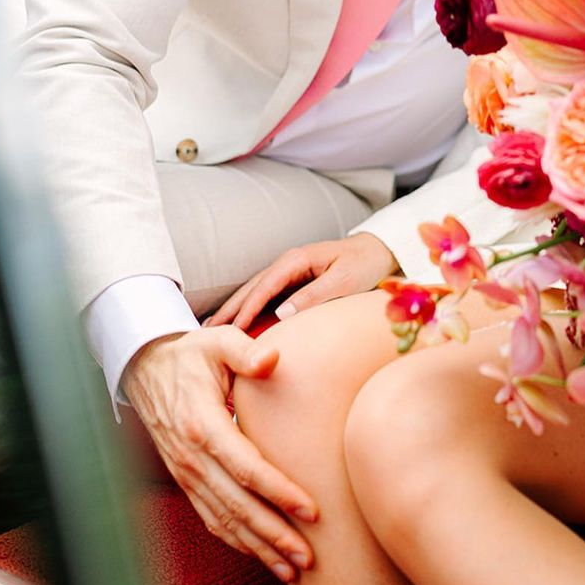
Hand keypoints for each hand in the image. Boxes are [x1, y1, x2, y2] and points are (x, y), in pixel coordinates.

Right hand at [121, 327, 317, 582]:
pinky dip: (237, 541)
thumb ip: (245, 351)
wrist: (146, 369)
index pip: (245, 467)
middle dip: (274, 534)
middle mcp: (191, 457)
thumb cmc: (191, 354)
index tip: (312, 510)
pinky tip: (262, 555)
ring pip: (224, 520)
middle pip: (237, 505)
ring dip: (259, 547)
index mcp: (201, 424)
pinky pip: (212, 518)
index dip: (278, 492)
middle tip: (309, 557)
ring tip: (293, 569)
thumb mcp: (216, 341)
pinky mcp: (186, 480)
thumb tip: (272, 359)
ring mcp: (186, 473)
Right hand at [205, 233, 397, 330]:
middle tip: (206, 333)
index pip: (263, 287)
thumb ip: (314, 295)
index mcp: (296, 260)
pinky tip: (239, 325)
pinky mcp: (293, 282)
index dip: (246, 308)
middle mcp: (287, 264)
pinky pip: (266, 297)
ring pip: (255, 293)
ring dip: (235, 311)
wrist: (379, 252)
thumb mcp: (343, 281)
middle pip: (251, 288)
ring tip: (213, 331)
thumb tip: (281, 315)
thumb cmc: (363, 264)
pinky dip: (250, 310)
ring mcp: (288, 272)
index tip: (230, 330)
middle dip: (229, 309)